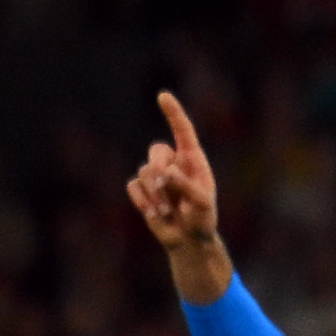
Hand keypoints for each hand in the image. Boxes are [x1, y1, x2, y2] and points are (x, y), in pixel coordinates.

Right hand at [124, 91, 230, 299]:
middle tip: (168, 187)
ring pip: (144, 171)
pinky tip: (156, 214)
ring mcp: (155, 176)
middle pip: (156, 150)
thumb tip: (163, 174)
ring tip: (169, 211)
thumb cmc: (202, 219)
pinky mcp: (142, 190)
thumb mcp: (202, 203)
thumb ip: (185, 185)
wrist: (189, 240)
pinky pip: (133, 186)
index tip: (163, 96)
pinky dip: (143, 202)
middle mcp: (173, 163)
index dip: (173, 113)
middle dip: (159, 168)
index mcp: (193, 160)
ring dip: (156, 194)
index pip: (182, 131)